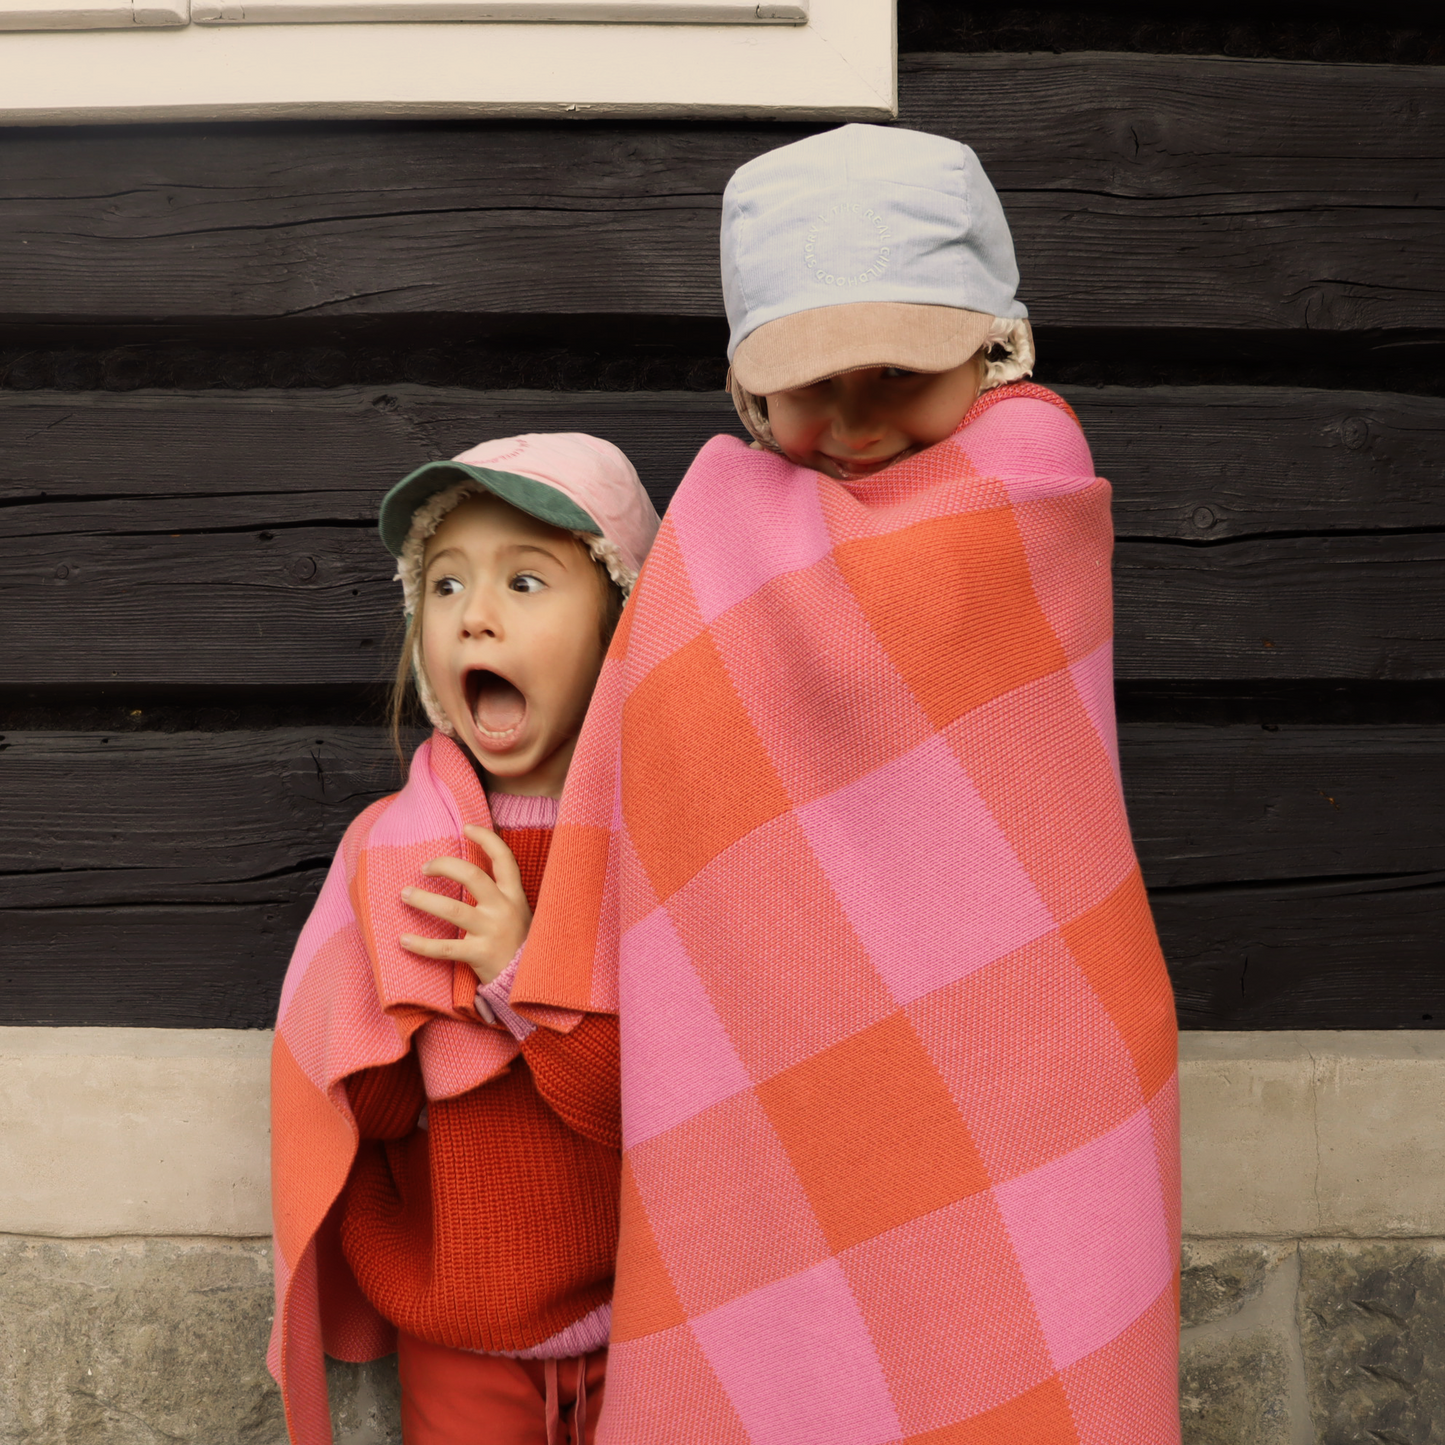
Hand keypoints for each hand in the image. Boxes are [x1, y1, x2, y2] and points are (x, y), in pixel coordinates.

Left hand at [399, 825, 531, 986]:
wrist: (533, 981)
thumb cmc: (520, 944)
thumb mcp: (519, 913)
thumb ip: (501, 895)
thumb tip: (469, 873)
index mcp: (514, 896)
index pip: (503, 858)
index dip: (486, 838)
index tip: (466, 827)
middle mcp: (504, 909)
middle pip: (473, 876)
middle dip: (445, 865)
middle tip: (424, 867)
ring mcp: (491, 932)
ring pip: (453, 909)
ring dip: (424, 899)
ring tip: (405, 894)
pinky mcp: (480, 955)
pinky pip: (445, 948)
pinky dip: (421, 944)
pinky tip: (403, 940)